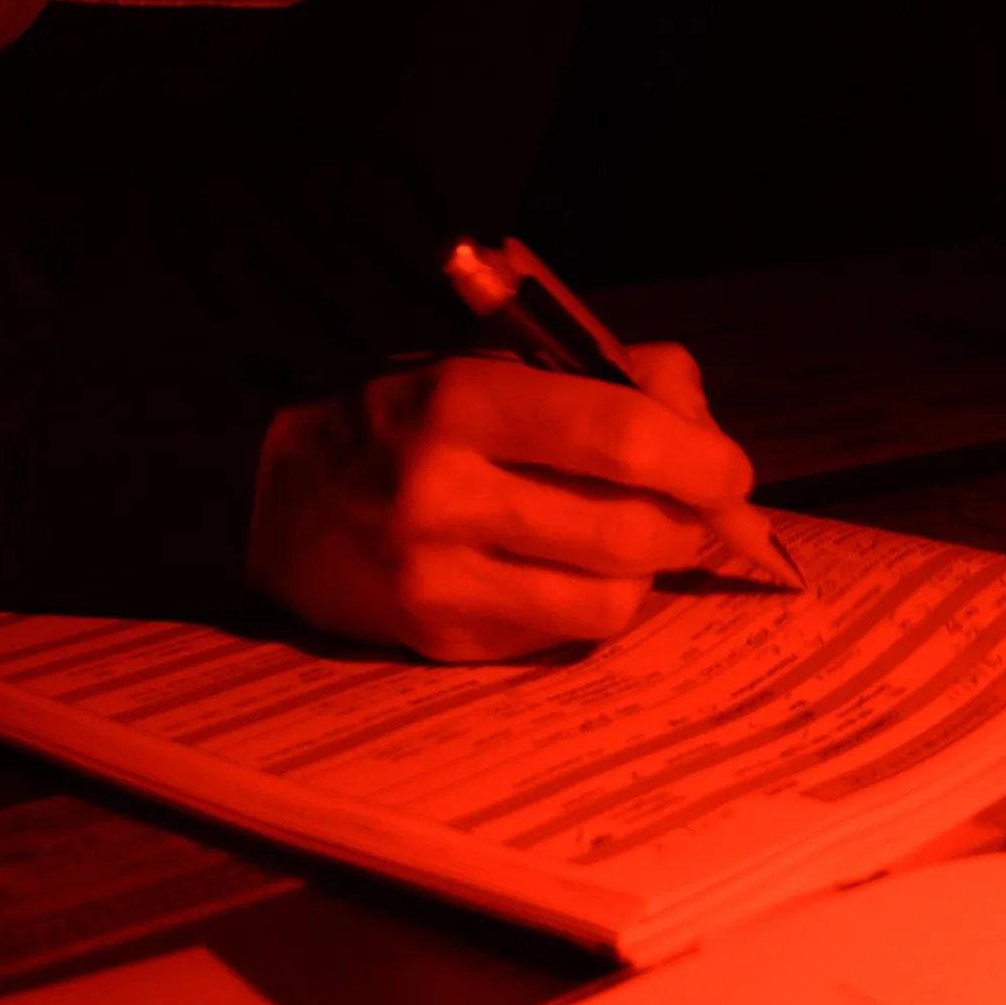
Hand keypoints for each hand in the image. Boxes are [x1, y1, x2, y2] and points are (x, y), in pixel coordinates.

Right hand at [247, 346, 757, 661]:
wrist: (276, 495)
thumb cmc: (409, 418)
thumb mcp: (490, 364)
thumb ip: (608, 378)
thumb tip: (705, 428)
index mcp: (461, 399)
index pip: (618, 433)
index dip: (699, 457)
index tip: (729, 470)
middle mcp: (444, 491)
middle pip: (629, 527)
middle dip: (687, 522)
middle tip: (693, 510)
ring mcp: (437, 577)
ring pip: (609, 599)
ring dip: (645, 571)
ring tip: (628, 541)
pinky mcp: (438, 640)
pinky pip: (563, 637)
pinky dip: (592, 607)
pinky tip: (569, 574)